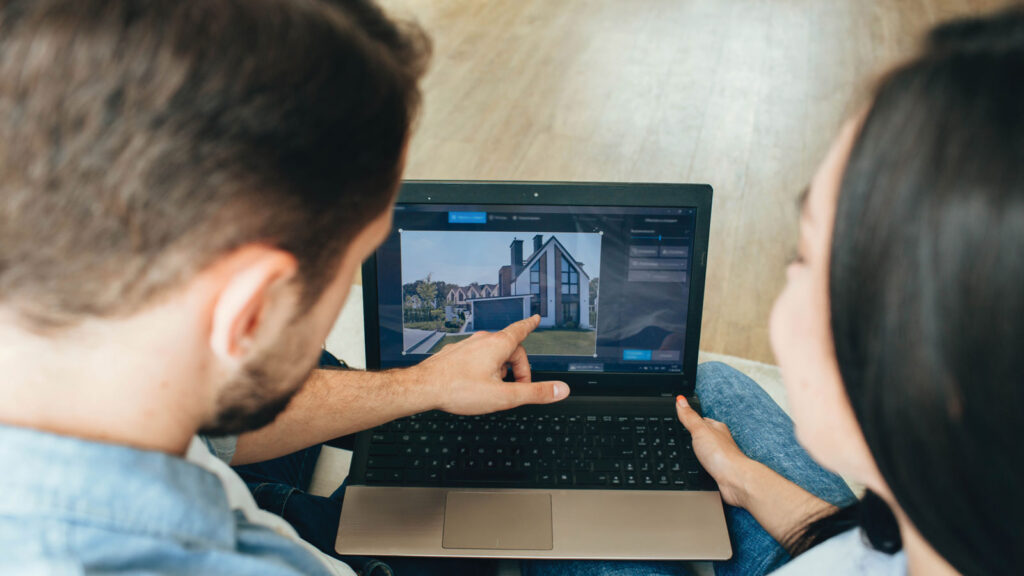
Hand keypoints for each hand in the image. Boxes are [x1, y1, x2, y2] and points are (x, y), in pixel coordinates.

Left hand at [413, 315, 569, 414]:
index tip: (535, 319)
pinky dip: (483, 368)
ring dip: (500, 369)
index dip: (531, 325)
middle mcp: (482, 341)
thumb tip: (560, 389)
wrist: (423, 388)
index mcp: (497, 346)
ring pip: (492, 353)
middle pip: (510, 348)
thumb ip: (535, 393)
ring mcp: (466, 346)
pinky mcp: (454, 354)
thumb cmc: (458, 389)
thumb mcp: (504, 397)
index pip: (521, 330)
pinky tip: (476, 384)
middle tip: (517, 388)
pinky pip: (476, 357)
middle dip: (517, 367)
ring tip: (495, 389)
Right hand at [676, 395, 754, 506]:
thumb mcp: (700, 430)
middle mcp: (721, 441)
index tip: (683, 416)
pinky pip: (709, 464)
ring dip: (700, 450)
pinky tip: (699, 465)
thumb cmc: (721, 454)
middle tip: (684, 432)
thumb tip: (680, 399)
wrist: (735, 479)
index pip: (702, 419)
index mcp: (717, 428)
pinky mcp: (720, 471)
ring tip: (690, 449)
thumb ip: (689, 416)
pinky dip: (703, 463)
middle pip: (706, 434)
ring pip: (708, 450)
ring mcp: (720, 456)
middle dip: (696, 434)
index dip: (691, 418)